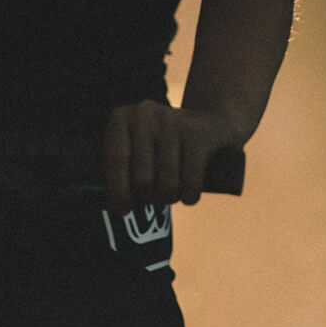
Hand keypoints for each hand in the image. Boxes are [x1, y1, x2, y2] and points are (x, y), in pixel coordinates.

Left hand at [102, 100, 242, 212]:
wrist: (209, 124)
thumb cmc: (161, 148)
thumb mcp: (136, 149)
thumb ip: (120, 174)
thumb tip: (115, 208)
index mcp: (122, 118)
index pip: (116, 159)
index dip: (118, 191)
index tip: (122, 211)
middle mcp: (145, 115)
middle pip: (143, 179)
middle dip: (150, 197)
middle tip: (155, 196)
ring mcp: (174, 122)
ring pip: (167, 185)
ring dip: (170, 197)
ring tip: (171, 192)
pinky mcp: (199, 134)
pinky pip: (190, 183)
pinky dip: (189, 196)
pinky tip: (189, 193)